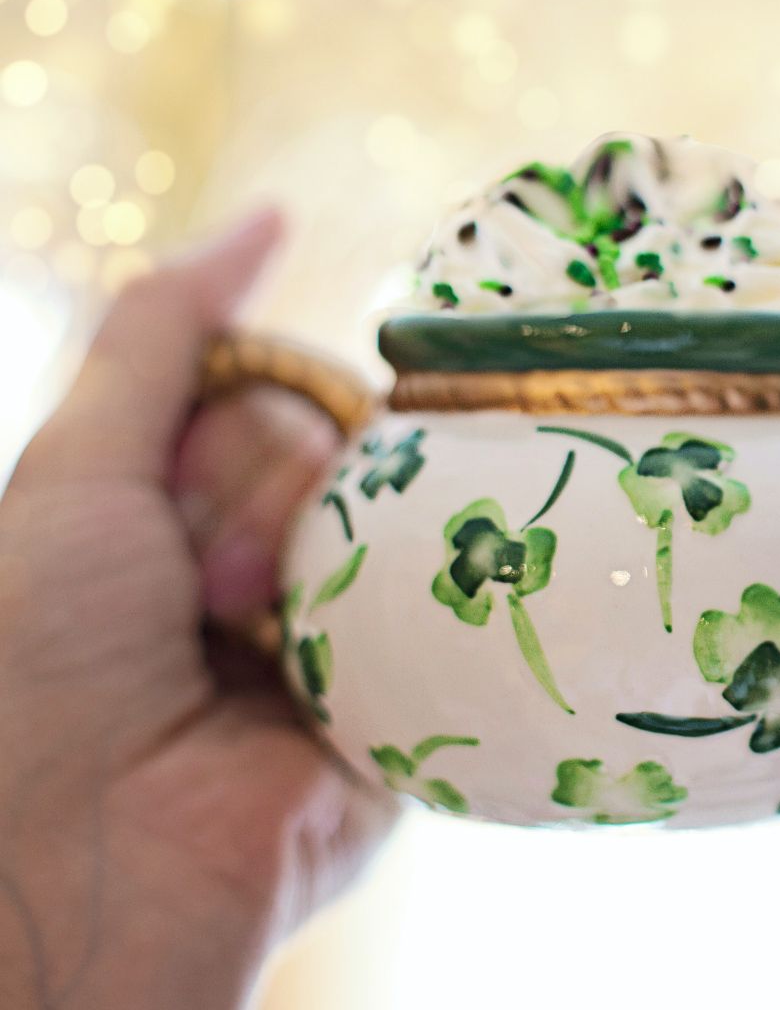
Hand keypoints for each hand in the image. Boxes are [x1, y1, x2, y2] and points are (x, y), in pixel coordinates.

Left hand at [0, 211, 394, 1009]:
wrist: (74, 848)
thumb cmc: (35, 650)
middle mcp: (283, 568)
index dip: (246, 423)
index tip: (179, 493)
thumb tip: (269, 213)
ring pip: (400, 523)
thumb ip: (165, 330)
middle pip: (348, 454)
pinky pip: (455, 616)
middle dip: (268, 500)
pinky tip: (349, 647)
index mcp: (198, 514)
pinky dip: (405, 621)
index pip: (284, 401)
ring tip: (250, 637)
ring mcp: (351, 637)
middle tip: (202, 589)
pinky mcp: (413, 710)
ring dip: (313, 566)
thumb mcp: (78, 464)